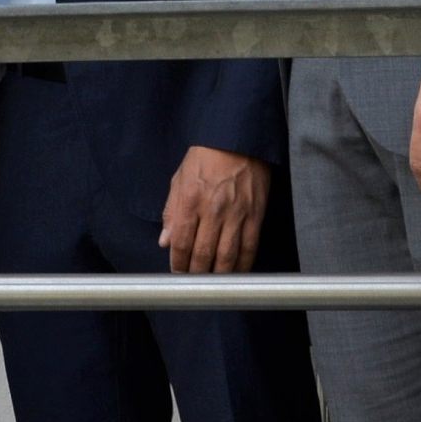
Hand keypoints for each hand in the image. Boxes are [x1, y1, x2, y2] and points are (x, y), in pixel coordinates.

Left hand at [158, 146, 272, 272]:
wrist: (239, 139)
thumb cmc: (205, 157)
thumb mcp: (179, 178)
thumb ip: (171, 211)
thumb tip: (165, 241)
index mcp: (190, 200)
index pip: (181, 241)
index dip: (178, 262)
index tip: (177, 271)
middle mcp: (213, 210)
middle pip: (203, 253)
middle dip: (196, 273)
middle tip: (194, 281)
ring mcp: (236, 214)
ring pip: (227, 256)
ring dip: (219, 274)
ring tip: (213, 282)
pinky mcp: (256, 214)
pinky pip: (249, 247)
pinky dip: (243, 264)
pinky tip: (237, 272)